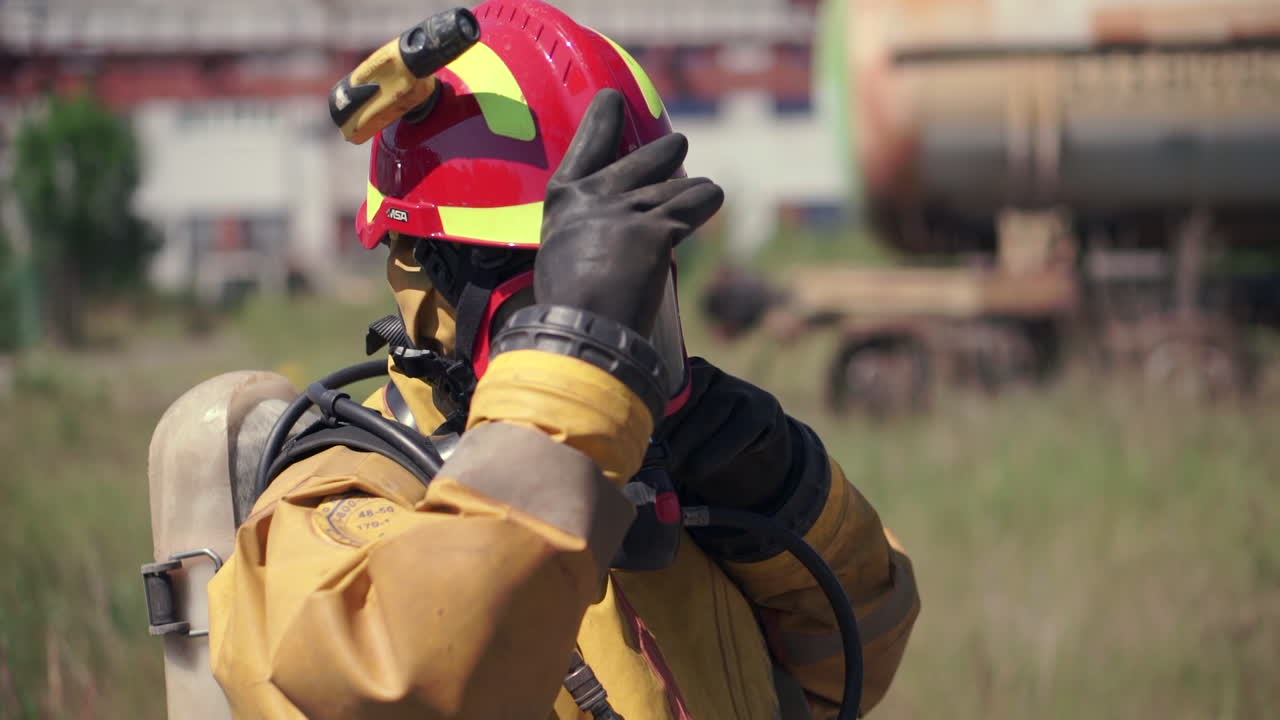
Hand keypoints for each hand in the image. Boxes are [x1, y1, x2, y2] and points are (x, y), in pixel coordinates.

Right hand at [536, 89, 723, 336]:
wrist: (583, 335)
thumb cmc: (569, 309)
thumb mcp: (562, 255)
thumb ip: (584, 230)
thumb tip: (616, 227)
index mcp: (562, 202)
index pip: (585, 148)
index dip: (601, 121)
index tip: (612, 99)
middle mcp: (594, 197)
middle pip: (641, 159)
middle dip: (665, 152)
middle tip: (678, 144)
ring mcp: (627, 210)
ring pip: (676, 186)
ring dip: (693, 190)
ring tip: (704, 191)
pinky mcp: (658, 229)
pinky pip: (695, 204)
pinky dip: (706, 202)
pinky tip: (712, 197)